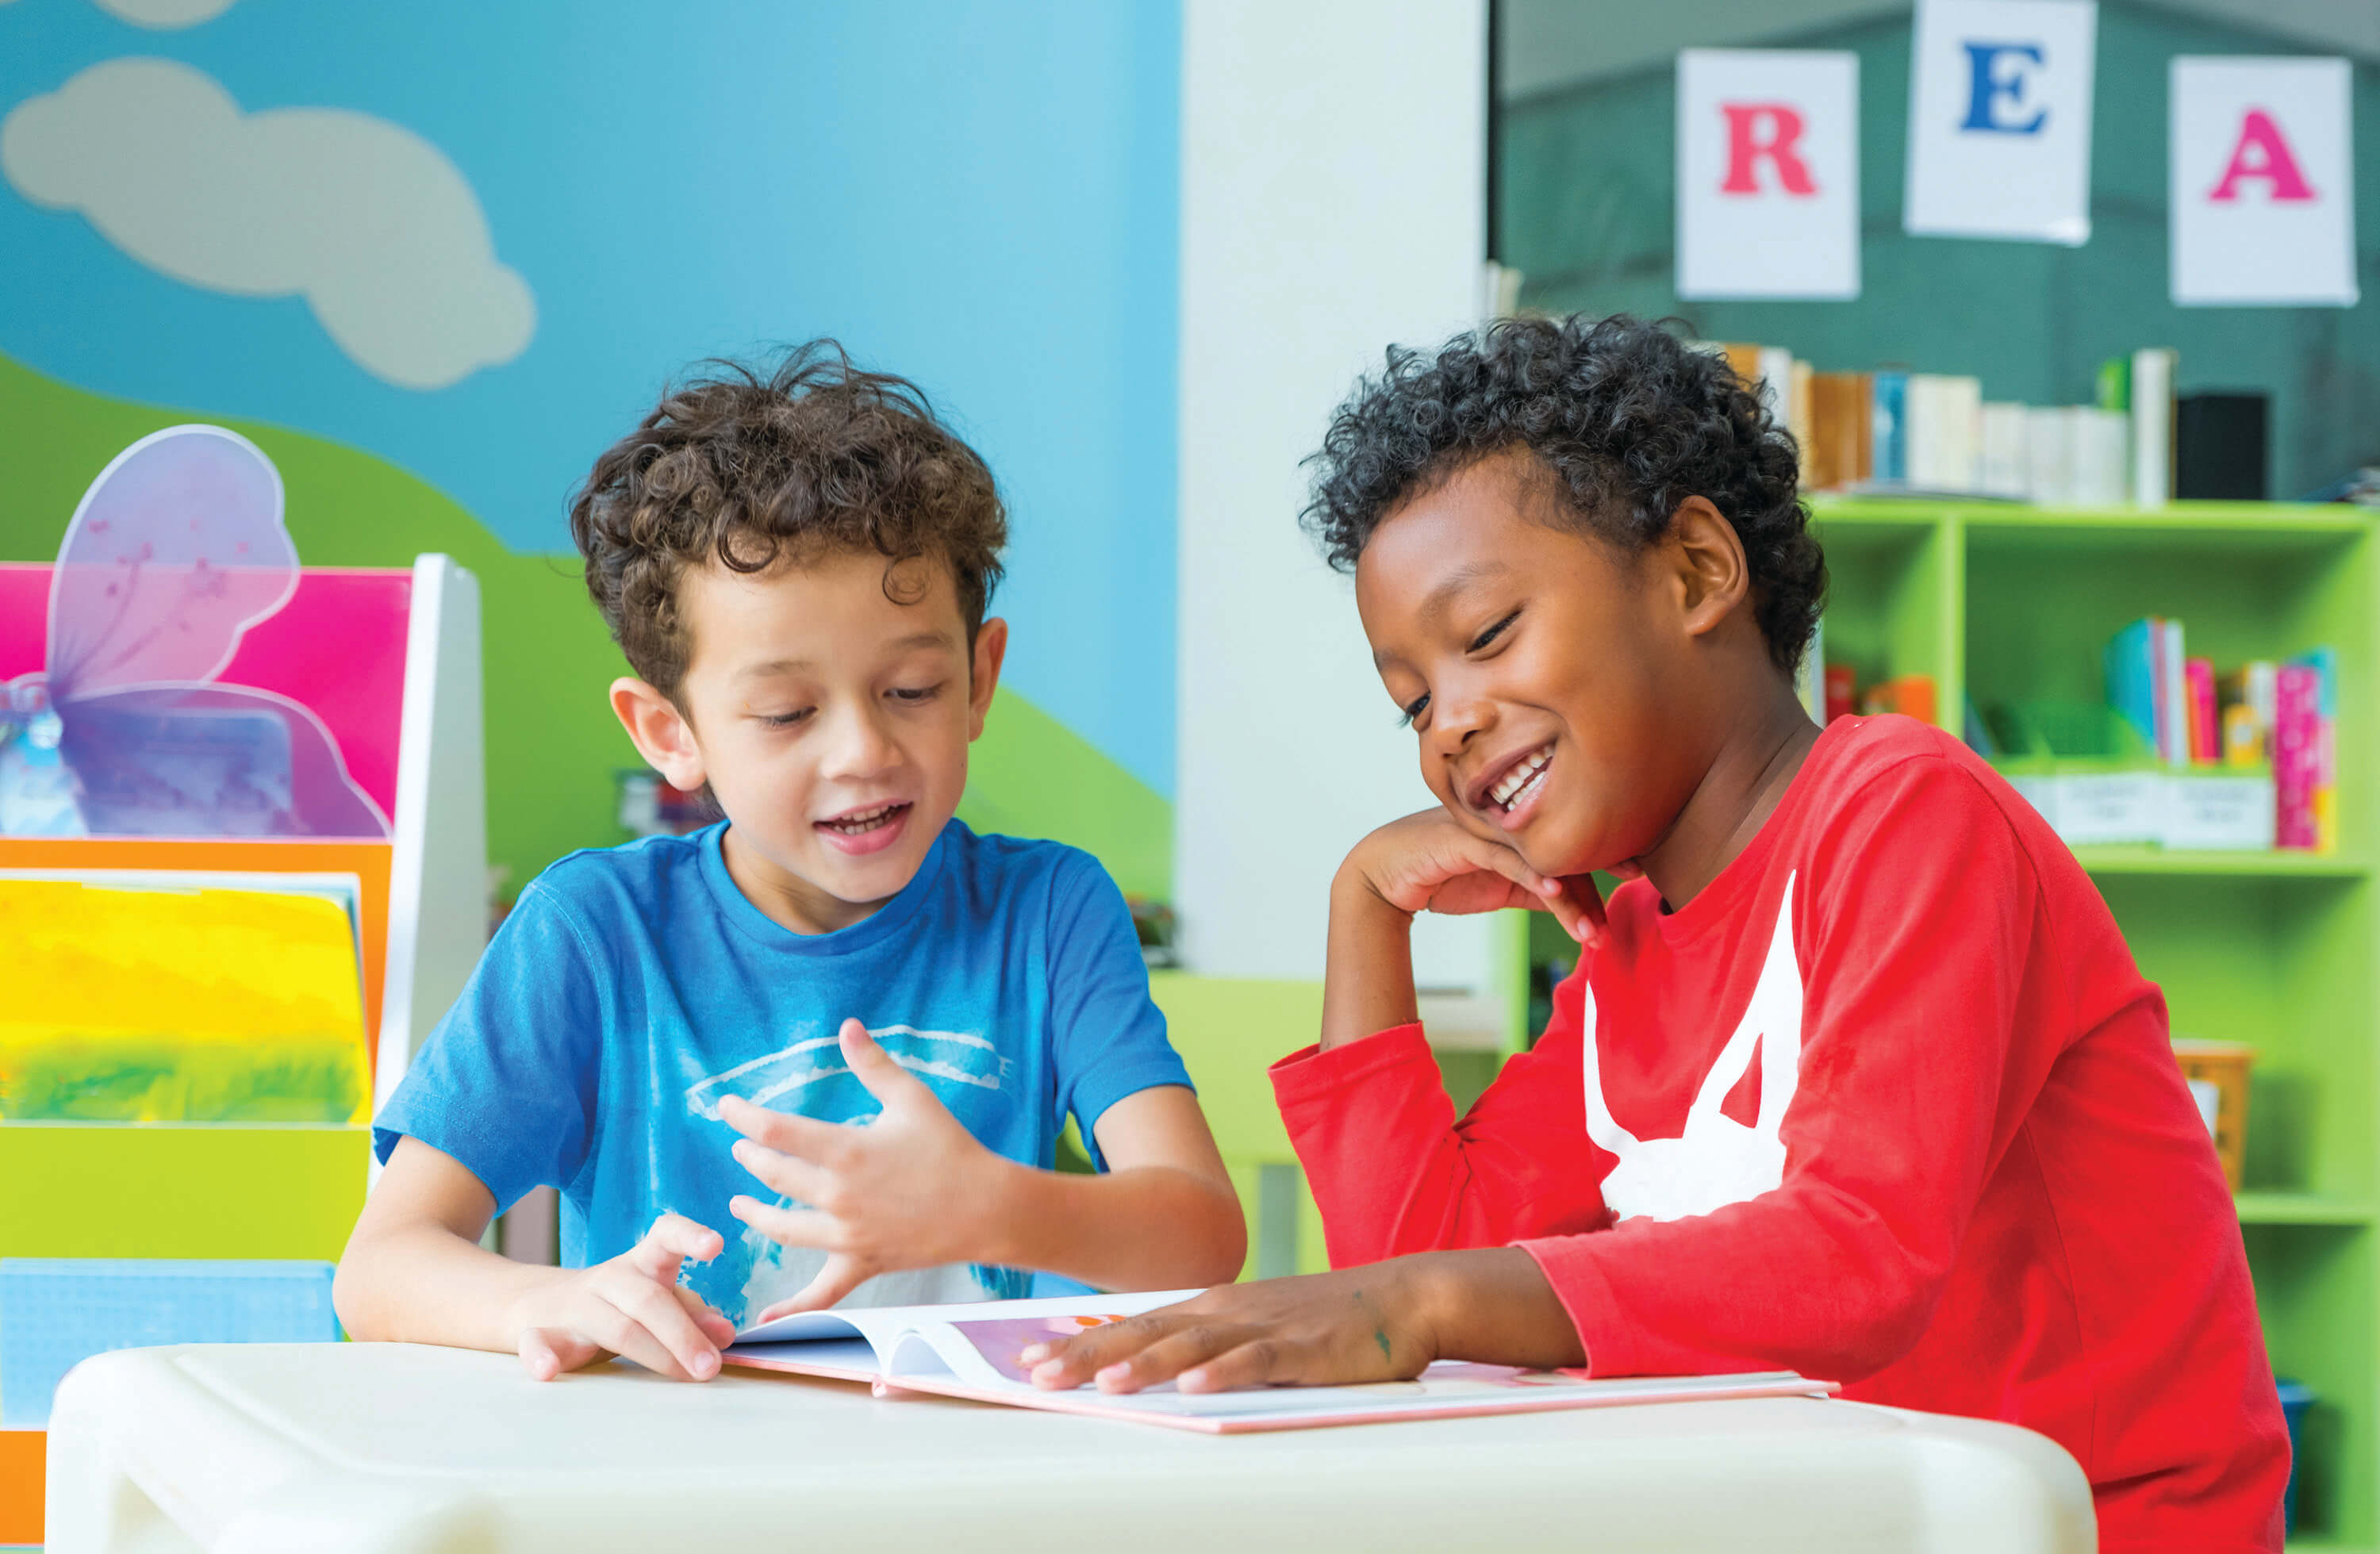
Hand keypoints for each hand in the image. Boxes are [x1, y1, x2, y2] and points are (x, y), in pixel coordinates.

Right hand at [506, 1213, 736, 1382]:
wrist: (538, 1307)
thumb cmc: (619, 1306)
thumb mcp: (660, 1301)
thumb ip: (692, 1314)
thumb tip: (724, 1334)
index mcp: (641, 1263)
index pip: (665, 1236)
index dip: (690, 1236)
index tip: (716, 1245)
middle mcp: (609, 1279)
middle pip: (649, 1299)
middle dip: (685, 1334)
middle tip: (712, 1365)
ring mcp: (574, 1307)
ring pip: (615, 1327)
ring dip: (655, 1353)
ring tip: (689, 1375)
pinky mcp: (542, 1335)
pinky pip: (537, 1343)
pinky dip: (540, 1356)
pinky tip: (547, 1371)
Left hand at [723, 1019, 1008, 1318]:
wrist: (987, 1208)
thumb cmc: (951, 1148)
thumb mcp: (912, 1098)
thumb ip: (873, 1064)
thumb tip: (847, 1026)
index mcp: (846, 1151)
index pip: (776, 1131)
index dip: (744, 1117)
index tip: (725, 1107)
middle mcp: (838, 1196)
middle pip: (773, 1176)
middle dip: (751, 1158)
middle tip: (742, 1147)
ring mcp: (847, 1235)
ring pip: (783, 1228)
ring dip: (755, 1214)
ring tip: (740, 1205)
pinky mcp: (861, 1263)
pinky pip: (820, 1292)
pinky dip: (791, 1307)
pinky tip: (764, 1318)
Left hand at [1017, 1265, 1441, 1393]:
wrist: (1402, 1296)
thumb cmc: (1325, 1320)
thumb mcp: (1254, 1328)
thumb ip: (1207, 1346)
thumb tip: (1149, 1370)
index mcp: (1212, 1308)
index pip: (1132, 1324)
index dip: (1080, 1341)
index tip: (1029, 1358)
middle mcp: (1228, 1312)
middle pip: (1147, 1332)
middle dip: (1089, 1354)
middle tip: (1038, 1374)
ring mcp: (1264, 1327)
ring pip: (1193, 1346)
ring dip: (1146, 1363)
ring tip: (1103, 1383)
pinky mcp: (1303, 1348)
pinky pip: (1258, 1363)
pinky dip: (1225, 1373)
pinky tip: (1196, 1386)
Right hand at [1343, 808, 1608, 945]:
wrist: (1382, 875)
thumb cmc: (1441, 875)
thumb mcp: (1499, 886)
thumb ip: (1535, 889)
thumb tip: (1574, 903)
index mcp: (1517, 827)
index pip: (1568, 842)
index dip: (1604, 857)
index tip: (1639, 872)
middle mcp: (1506, 821)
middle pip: (1563, 845)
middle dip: (1600, 873)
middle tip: (1634, 892)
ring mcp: (1485, 827)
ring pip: (1540, 859)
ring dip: (1571, 901)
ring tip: (1593, 934)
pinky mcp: (1463, 840)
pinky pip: (1506, 860)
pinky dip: (1532, 877)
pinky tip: (1554, 894)